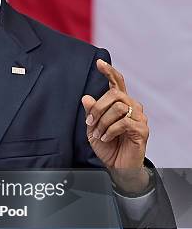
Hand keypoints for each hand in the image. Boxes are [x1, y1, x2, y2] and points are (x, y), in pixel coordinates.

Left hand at [82, 59, 149, 190]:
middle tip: (90, 122)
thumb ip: (91, 112)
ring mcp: (139, 117)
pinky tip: (106, 137)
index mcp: (120, 103)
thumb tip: (86, 97)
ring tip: (98, 134)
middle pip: (115, 94)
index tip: (99, 63)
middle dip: (98, 107)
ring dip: (103, 121)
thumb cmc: (107, 145)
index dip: (109, 71)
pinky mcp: (142, 129)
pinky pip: (124, 122)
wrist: (117, 166)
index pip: (117, 82)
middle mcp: (132, 106)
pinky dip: (110, 130)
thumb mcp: (93, 128)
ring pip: (118, 107)